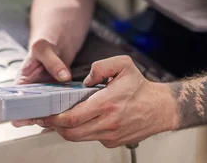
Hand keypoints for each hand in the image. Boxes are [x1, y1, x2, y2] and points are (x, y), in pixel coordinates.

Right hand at [11, 39, 72, 126]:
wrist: (56, 45)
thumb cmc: (43, 45)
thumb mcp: (43, 48)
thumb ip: (52, 62)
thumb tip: (63, 76)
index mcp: (21, 83)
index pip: (14, 105)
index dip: (20, 114)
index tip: (31, 118)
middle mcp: (31, 93)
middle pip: (32, 113)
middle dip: (41, 117)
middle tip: (52, 115)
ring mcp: (45, 96)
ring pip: (48, 113)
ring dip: (56, 114)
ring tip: (64, 111)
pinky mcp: (57, 97)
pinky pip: (61, 106)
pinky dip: (66, 107)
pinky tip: (73, 106)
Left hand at [35, 56, 177, 147]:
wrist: (160, 108)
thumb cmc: (141, 88)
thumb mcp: (123, 65)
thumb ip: (101, 66)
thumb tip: (85, 79)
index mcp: (107, 104)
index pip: (73, 117)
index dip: (55, 118)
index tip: (45, 114)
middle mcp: (108, 123)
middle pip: (71, 133)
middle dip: (55, 127)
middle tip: (46, 118)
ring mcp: (110, 135)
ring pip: (79, 138)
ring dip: (66, 130)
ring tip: (59, 119)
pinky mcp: (113, 141)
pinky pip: (91, 138)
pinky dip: (82, 131)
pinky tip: (80, 121)